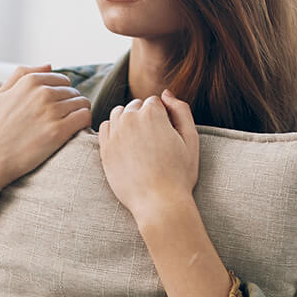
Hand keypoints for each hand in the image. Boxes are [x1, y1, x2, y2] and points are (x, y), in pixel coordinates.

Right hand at [0, 63, 91, 190]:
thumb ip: (23, 74)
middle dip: (70, 103)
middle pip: (73, 91)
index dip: (62, 93)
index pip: (62, 80)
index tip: (56, 107)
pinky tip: (75, 130)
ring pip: (82, 103)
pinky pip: (84, 117)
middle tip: (60, 119)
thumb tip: (50, 66)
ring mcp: (51, 112)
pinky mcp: (59, 131)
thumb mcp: (2, 94)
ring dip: (79, 113)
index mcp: (30, 82)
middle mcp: (43, 93)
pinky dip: (84, 122)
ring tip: (68, 125)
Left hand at [97, 90, 199, 222]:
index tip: (167, 134)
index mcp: (153, 113)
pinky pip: (105, 127)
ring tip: (140, 142)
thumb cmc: (180, 173)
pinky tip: (125, 144)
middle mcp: (131, 118)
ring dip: (128, 120)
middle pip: (135, 105)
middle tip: (154, 141)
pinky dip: (114, 130)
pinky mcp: (105, 149)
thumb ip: (181, 110)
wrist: (159, 203)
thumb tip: (165, 93)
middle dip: (144, 117)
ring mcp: (115, 133)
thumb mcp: (191, 139)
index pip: (154, 101)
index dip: (163, 116)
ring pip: (119, 113)